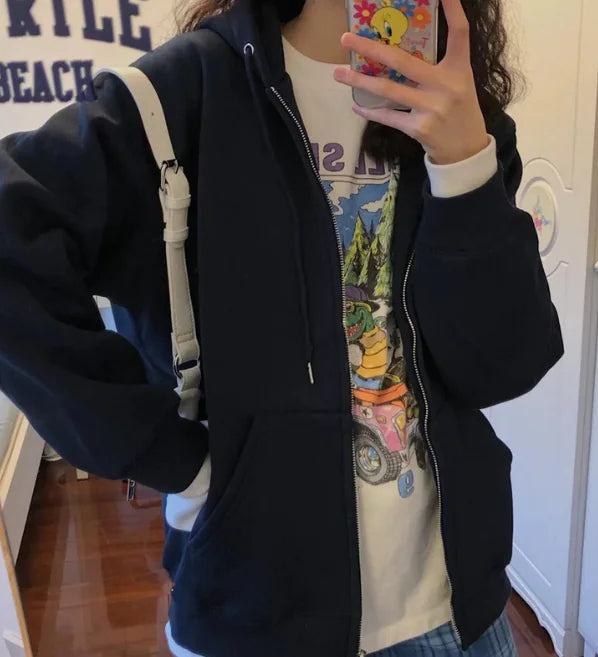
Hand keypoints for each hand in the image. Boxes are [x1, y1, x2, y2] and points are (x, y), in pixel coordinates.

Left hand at [333, 0, 488, 164]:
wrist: (466, 149)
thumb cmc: (458, 110)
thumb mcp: (458, 83)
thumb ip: (437, 67)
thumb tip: (399, 52)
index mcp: (458, 69)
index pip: (459, 34)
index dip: (453, 11)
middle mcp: (446, 86)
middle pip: (403, 61)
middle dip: (371, 48)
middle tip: (346, 38)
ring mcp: (432, 108)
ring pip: (388, 90)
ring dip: (360, 81)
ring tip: (339, 74)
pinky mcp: (419, 128)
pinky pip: (388, 116)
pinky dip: (370, 111)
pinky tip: (356, 106)